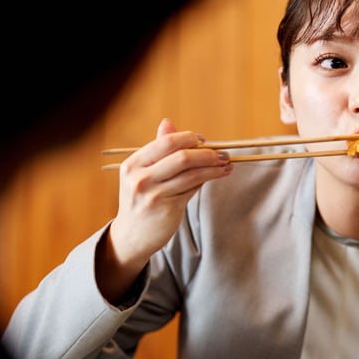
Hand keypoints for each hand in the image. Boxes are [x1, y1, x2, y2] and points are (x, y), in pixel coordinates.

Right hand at [98, 118, 232, 300]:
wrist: (131, 236)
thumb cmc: (140, 200)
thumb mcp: (141, 173)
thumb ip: (157, 150)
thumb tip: (168, 122)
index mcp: (133, 164)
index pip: (166, 142)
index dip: (188, 138)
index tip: (203, 140)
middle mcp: (140, 179)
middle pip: (182, 157)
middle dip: (207, 153)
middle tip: (222, 153)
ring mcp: (153, 195)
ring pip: (192, 174)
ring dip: (214, 168)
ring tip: (227, 165)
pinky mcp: (167, 209)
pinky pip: (193, 189)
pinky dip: (208, 180)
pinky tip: (218, 176)